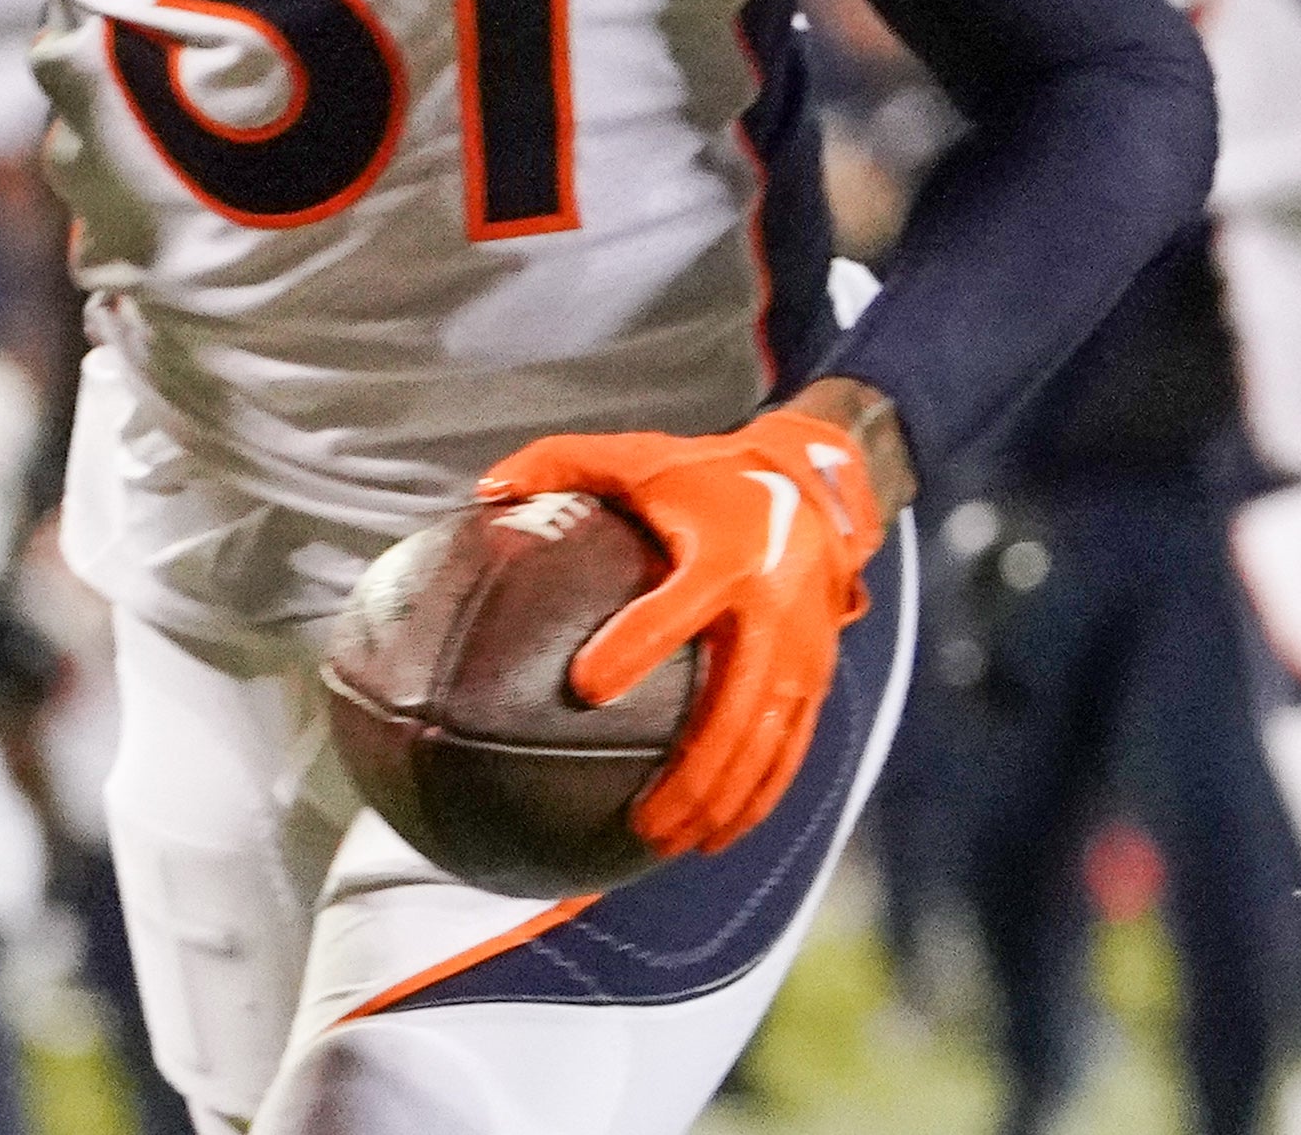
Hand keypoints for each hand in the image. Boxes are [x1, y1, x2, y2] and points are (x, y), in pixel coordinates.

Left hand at [476, 405, 886, 856]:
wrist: (817, 486)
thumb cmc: (705, 476)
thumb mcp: (637, 457)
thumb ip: (559, 466)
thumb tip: (482, 491)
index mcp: (724, 556)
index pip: (674, 610)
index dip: (633, 646)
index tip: (584, 687)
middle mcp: (772, 610)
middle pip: (732, 708)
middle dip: (692, 774)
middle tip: (641, 823)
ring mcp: (803, 652)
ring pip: (764, 743)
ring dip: (722, 801)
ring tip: (670, 844)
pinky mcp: (817, 677)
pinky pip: (789, 747)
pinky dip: (758, 797)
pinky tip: (718, 836)